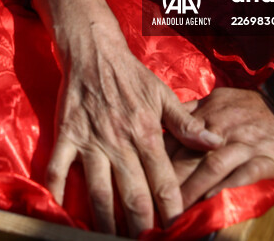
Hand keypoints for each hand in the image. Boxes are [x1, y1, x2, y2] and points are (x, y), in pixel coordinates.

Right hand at [34, 0, 221, 235]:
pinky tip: (60, 215)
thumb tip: (216, 143)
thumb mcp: (164, 95)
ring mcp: (91, 142)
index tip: (177, 230)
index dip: (172, 210)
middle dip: (141, 225)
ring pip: (98, 192)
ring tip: (110, 240)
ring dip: (105, 221)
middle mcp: (120, 143)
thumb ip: (187, 124)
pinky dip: (57, 195)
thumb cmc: (132, 76)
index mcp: (147, 134)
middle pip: (133, 195)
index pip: (164, 182)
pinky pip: (58, 170)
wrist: (94, 51)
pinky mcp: (67, 136)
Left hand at [166, 88, 273, 208]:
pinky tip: (212, 199)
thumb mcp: (217, 100)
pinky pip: (243, 173)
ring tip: (178, 209)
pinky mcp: (265, 157)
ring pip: (211, 166)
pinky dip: (226, 186)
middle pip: (188, 155)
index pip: (174, 139)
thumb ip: (191, 112)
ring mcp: (243, 143)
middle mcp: (220, 129)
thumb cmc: (251, 107)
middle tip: (155, 202)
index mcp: (207, 114)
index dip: (158, 161)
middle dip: (170, 181)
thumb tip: (163, 123)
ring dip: (193, 188)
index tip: (144, 179)